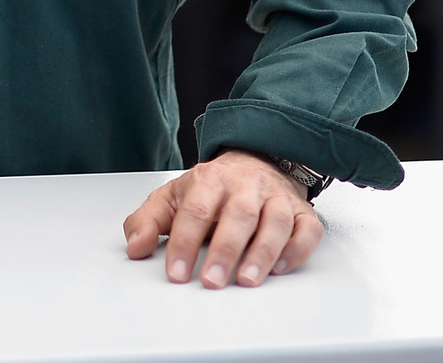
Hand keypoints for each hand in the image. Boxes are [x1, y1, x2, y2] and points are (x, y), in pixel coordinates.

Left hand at [123, 150, 323, 286]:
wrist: (254, 161)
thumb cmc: (210, 189)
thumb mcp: (171, 198)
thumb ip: (148, 221)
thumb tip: (135, 247)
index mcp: (209, 179)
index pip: (195, 210)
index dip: (184, 243)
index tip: (176, 273)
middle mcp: (245, 185)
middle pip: (237, 216)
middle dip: (224, 251)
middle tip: (211, 281)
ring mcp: (276, 197)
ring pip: (275, 223)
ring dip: (262, 254)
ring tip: (246, 280)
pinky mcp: (303, 212)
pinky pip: (307, 230)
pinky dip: (296, 250)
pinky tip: (280, 269)